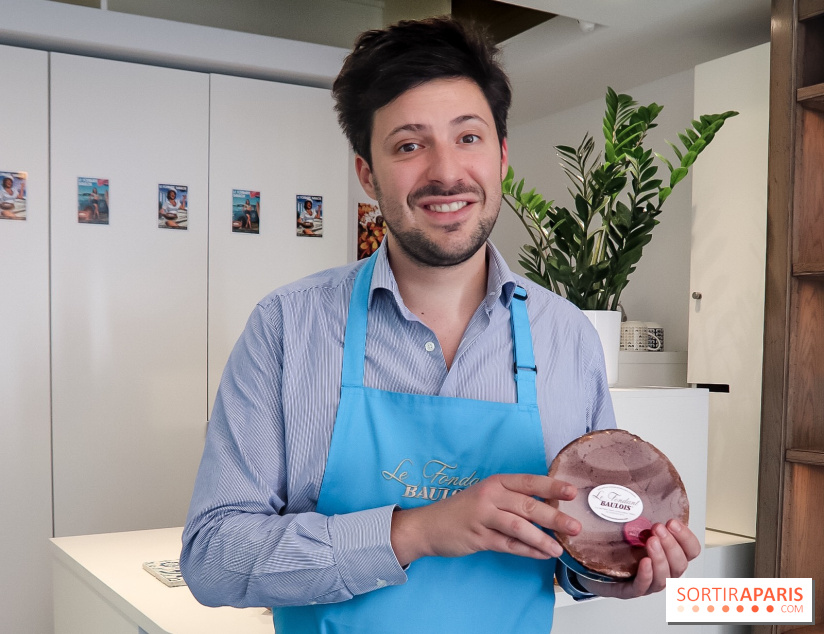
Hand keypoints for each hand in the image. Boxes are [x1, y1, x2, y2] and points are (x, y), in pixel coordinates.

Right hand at [390, 473, 580, 565]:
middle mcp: (490, 496)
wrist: (429, 525)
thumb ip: (514, 499)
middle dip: (554, 516)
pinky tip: (541, 555)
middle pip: (527, 505)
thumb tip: (550, 508)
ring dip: (542, 538)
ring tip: (559, 548)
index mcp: (495, 482)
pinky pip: (508, 545)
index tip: (572, 492)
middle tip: (575, 527)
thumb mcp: (488, 496)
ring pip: (519, 527)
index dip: (551, 486)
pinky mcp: (478, 538)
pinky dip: (527, 550)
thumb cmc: (463, 510)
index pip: (529, 481)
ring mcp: (483, 517)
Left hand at [578, 519, 700, 598]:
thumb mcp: (633, 523)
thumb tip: (644, 479)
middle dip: (671, 545)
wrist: (591, 566)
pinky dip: (646, 576)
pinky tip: (644, 563)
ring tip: (651, 541)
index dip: (686, 537)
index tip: (672, 522)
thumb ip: (642, 510)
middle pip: (680, 564)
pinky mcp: (628, 590)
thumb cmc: (616, 544)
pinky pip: (642, 587)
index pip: (691, 550)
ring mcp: (647, 582)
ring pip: (665, 578)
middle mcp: (661, 570)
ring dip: (661, 559)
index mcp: (668, 554)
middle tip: (658, 528)